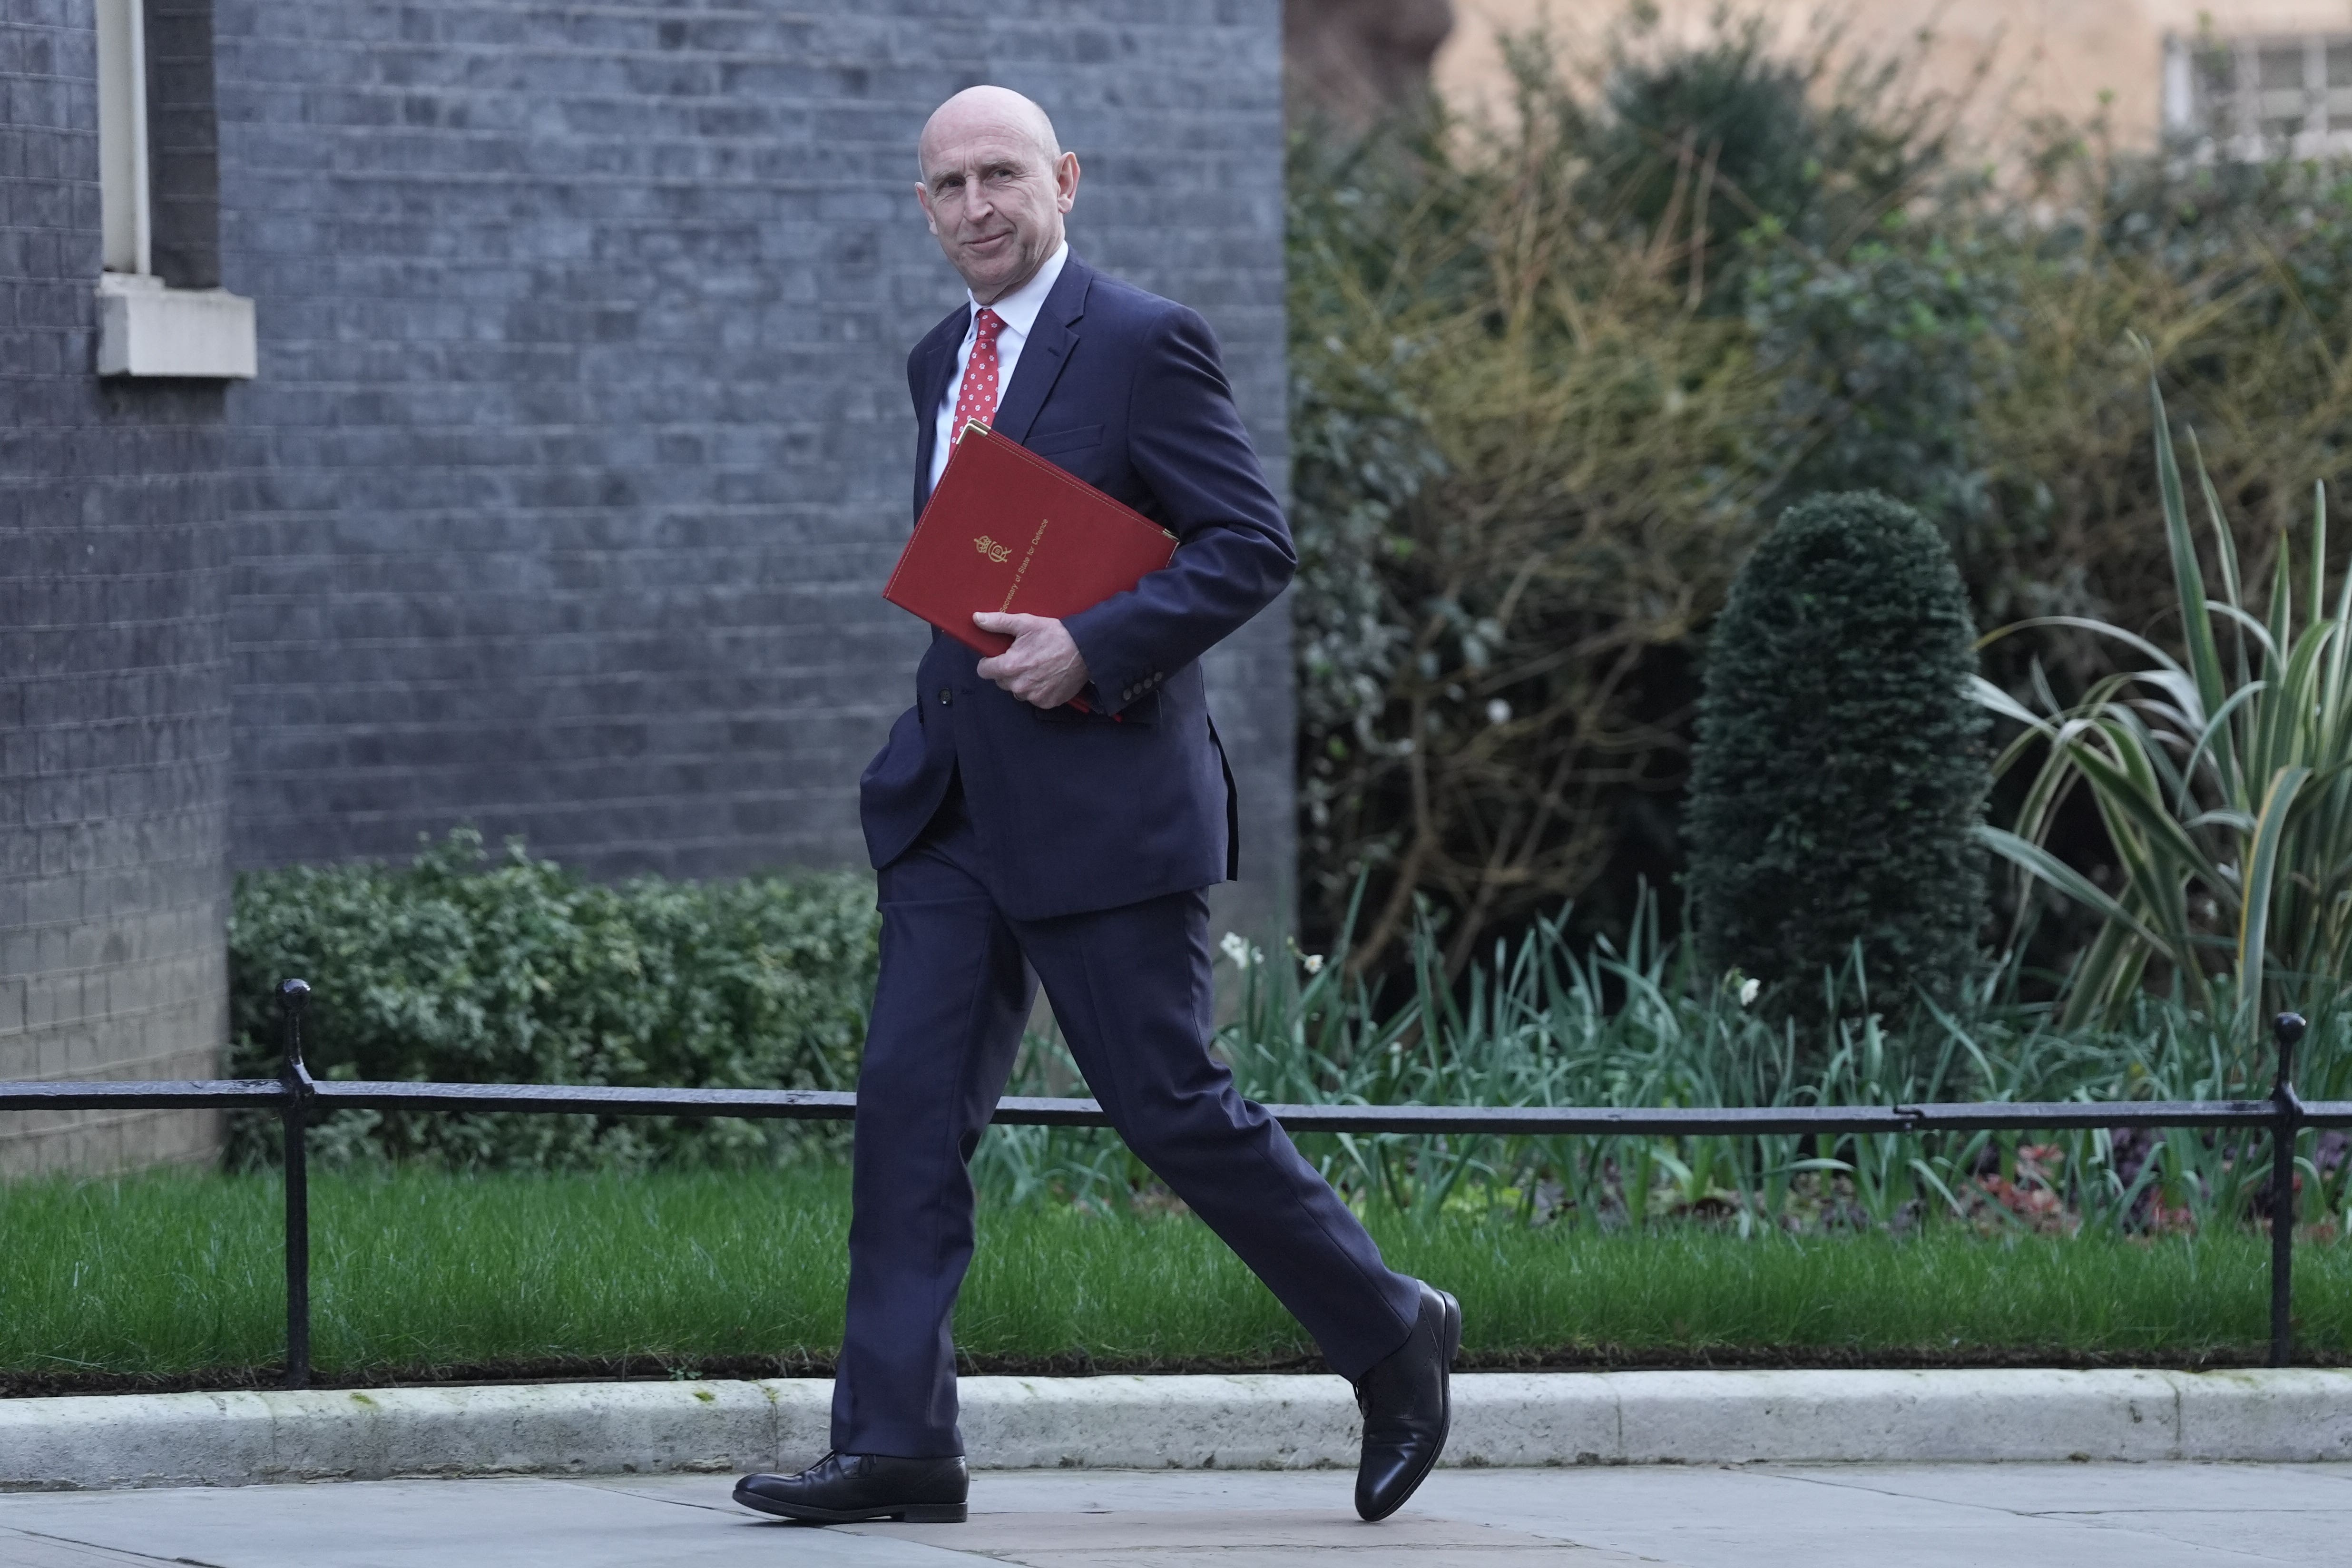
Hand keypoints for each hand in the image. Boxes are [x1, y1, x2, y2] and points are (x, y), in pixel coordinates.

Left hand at [973, 612, 1088, 707]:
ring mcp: (1034, 697)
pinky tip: (1047, 676)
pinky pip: (1034, 698)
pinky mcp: (1047, 703)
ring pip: (1017, 691)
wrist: (1085, 649)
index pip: (983, 671)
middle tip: (1023, 658)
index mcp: (1010, 666)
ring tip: (1036, 667)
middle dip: (1007, 671)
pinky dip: (1038, 690)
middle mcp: (1019, 686)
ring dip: (1022, 681)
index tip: (998, 656)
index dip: (989, 662)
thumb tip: (976, 618)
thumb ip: (998, 622)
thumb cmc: (1054, 635)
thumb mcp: (1025, 623)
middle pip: (1001, 681)